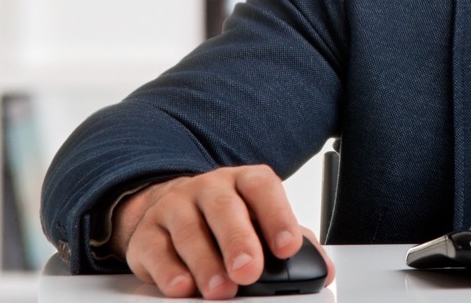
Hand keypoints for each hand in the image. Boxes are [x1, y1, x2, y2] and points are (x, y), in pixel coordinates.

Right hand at [111, 166, 335, 298]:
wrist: (171, 208)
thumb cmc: (227, 219)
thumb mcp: (262, 223)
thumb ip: (294, 244)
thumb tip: (323, 271)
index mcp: (244, 181)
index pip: (263, 189)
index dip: (277, 216)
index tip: (288, 248)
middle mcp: (209, 189)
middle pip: (223, 207)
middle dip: (238, 240)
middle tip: (249, 271)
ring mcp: (175, 207)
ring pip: (188, 231)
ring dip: (205, 263)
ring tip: (219, 290)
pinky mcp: (146, 233)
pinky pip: (154, 250)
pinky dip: (168, 272)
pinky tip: (182, 288)